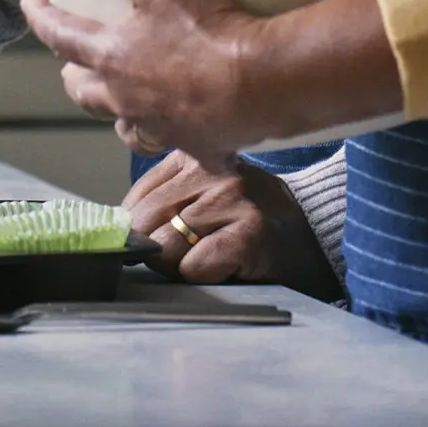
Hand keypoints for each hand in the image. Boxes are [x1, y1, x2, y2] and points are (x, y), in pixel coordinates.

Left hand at [23, 0, 264, 168]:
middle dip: (72, 71)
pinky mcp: (195, 145)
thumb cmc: (208, 31)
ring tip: (123, 94)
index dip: (39, 14)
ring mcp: (158, 127)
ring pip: (120, 123)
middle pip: (81, 90)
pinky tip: (186, 124)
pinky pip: (175, 143)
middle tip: (75, 56)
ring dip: (114, 107)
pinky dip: (172, 133)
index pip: (58, 34)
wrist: (262, 84)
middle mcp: (125, 99)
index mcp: (111, 57)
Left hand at [125, 151, 339, 300]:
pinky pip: (194, 265)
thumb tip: (118, 227)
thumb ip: (167, 196)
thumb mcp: (205, 190)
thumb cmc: (247, 216)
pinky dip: (198, 275)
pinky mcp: (250, 231)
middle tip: (181, 256)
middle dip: (152, 250)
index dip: (138, 228)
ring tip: (203, 258)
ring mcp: (233, 197)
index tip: (155, 238)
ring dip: (175, 266)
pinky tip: (222, 265)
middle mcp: (214, 168)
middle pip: (146, 221)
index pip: (138, 196)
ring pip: (165, 246)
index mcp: (197, 153)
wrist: (308, 235)